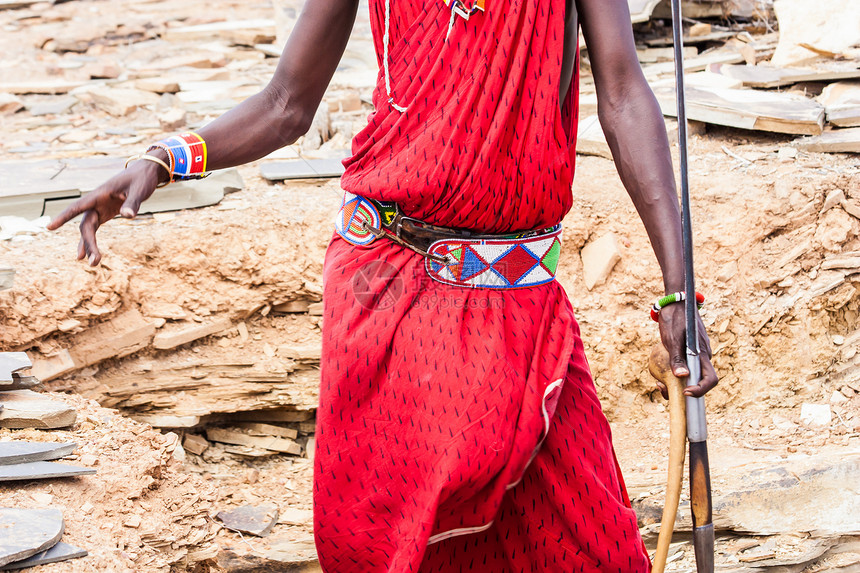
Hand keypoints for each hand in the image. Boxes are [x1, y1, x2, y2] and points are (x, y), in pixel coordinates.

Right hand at [47, 158, 163, 265]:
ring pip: (89, 229)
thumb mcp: (139, 190)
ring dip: (89, 246)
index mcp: (99, 194)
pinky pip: (94, 229)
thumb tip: (127, 217)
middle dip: (88, 243)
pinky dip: (91, 241)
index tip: (49, 227)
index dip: (64, 217)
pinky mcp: (106, 213)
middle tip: (93, 262)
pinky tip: (87, 256)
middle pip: (86, 225)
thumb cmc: (141, 179)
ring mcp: (99, 208)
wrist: (145, 173)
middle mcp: (95, 202)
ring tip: (93, 264)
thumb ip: (133, 203)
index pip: (77, 207)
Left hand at [654, 303, 717, 398]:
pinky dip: (674, 374)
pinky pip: (684, 368)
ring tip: (658, 383)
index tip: (685, 393)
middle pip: (698, 381)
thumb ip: (677, 357)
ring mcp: (696, 355)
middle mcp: (702, 357)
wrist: (675, 303)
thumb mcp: (672, 338)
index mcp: (702, 354)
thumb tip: (682, 376)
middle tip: (662, 389)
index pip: (710, 379)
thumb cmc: (674, 319)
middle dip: (683, 391)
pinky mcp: (688, 353)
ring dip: (676, 384)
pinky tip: (660, 374)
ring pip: (690, 376)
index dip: (701, 390)